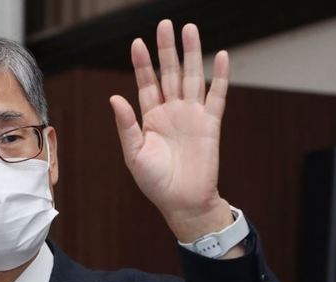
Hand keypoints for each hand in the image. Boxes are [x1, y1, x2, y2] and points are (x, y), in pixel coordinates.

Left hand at [110, 20, 233, 241]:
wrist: (183, 202)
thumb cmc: (155, 182)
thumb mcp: (134, 155)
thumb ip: (126, 126)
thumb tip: (114, 97)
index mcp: (151, 118)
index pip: (146, 83)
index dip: (142, 64)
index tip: (137, 43)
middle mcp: (171, 112)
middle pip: (170, 73)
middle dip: (167, 50)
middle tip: (165, 24)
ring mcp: (192, 115)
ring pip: (192, 77)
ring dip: (191, 54)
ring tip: (189, 29)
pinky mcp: (210, 124)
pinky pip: (217, 96)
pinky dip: (220, 77)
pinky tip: (221, 56)